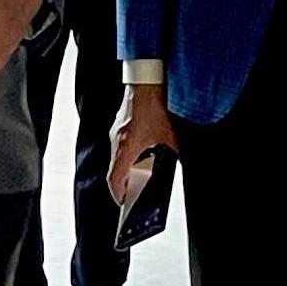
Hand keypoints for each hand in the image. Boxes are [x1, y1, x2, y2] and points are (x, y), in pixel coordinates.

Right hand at [110, 83, 176, 203]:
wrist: (146, 83)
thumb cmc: (155, 108)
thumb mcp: (168, 137)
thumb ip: (169, 154)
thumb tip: (172, 164)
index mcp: (126, 149)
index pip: (114, 179)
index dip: (118, 194)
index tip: (123, 202)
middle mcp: (116, 142)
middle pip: (114, 170)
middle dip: (123, 183)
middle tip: (132, 192)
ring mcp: (115, 133)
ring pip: (117, 157)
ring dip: (125, 167)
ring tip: (138, 174)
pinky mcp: (119, 125)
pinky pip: (120, 145)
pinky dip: (127, 154)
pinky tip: (140, 153)